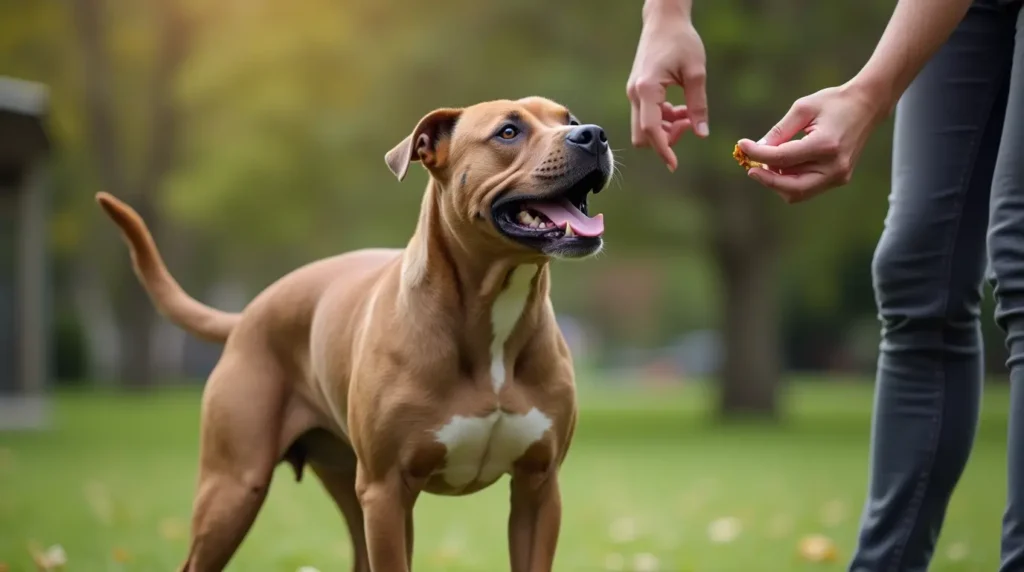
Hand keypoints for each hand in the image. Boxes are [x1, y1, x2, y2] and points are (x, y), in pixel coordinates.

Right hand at [627, 9, 708, 171]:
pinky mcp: (638, 92)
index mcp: (647, 88)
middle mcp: (635, 94)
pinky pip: (647, 117)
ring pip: (645, 128)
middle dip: (665, 139)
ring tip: (687, 114)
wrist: (663, 20)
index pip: (650, 129)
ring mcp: (634, 94)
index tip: (674, 164)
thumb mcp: (696, 72)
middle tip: (688, 124)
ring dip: (666, 129)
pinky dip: (663, 120)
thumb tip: (702, 133)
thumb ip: (698, 105)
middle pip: (643, 135)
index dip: (663, 149)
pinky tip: (679, 109)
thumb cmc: (681, 40)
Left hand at [737, 82, 886, 202]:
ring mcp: (839, 176)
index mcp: (826, 145)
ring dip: (777, 182)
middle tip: (751, 167)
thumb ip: (779, 132)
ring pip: (797, 193)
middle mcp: (835, 166)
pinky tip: (783, 165)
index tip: (742, 146)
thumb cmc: (833, 102)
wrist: (867, 106)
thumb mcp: (803, 108)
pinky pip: (806, 188)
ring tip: (769, 162)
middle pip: (791, 187)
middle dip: (767, 179)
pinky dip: (789, 181)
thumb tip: (756, 150)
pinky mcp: (839, 179)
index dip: (758, 155)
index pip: (783, 158)